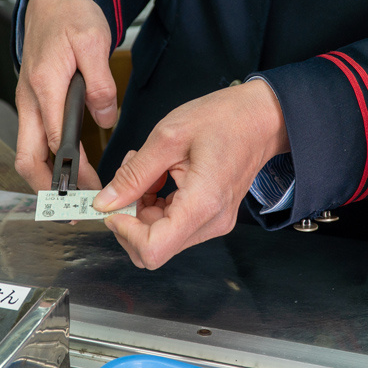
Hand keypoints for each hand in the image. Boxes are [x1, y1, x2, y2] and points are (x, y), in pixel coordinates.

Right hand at [15, 0, 117, 190]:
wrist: (50, 0)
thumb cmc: (70, 16)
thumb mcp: (93, 40)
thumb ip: (99, 83)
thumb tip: (105, 120)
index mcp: (44, 85)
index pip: (53, 140)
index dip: (67, 170)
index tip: (88, 190)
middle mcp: (29, 100)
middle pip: (26, 157)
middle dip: (45, 188)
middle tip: (71, 210)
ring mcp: (28, 103)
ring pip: (27, 152)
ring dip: (45, 178)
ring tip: (73, 197)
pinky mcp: (33, 103)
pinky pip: (34, 140)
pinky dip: (46, 161)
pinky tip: (66, 171)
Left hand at [93, 80, 289, 268]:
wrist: (261, 117)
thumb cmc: (224, 119)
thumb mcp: (167, 137)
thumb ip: (133, 174)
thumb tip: (106, 202)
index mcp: (202, 204)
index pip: (152, 250)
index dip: (124, 233)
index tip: (114, 206)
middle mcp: (211, 222)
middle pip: (153, 247)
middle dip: (130, 217)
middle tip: (128, 180)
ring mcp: (213, 222)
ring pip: (159, 236)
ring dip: (142, 208)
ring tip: (147, 170)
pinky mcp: (210, 216)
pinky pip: (171, 224)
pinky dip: (155, 205)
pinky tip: (158, 176)